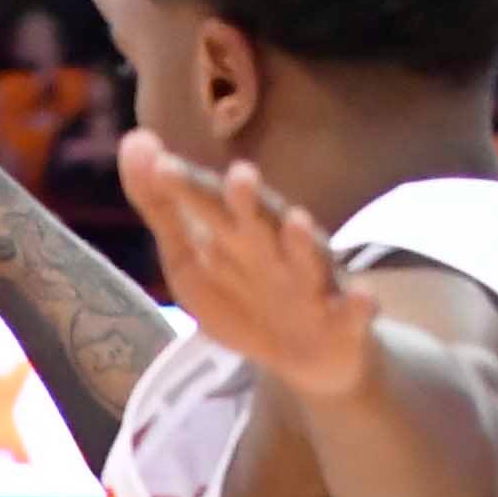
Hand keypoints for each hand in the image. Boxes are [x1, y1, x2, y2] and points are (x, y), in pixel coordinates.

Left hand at [118, 136, 377, 398]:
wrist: (310, 357)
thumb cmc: (244, 294)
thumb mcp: (192, 259)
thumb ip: (163, 208)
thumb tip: (134, 140)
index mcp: (239, 233)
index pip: (210, 204)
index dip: (188, 188)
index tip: (160, 166)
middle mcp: (279, 249)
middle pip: (262, 222)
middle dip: (251, 202)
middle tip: (239, 175)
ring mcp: (314, 283)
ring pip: (311, 260)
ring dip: (306, 243)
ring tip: (301, 222)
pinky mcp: (345, 321)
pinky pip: (355, 313)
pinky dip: (360, 306)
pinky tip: (364, 299)